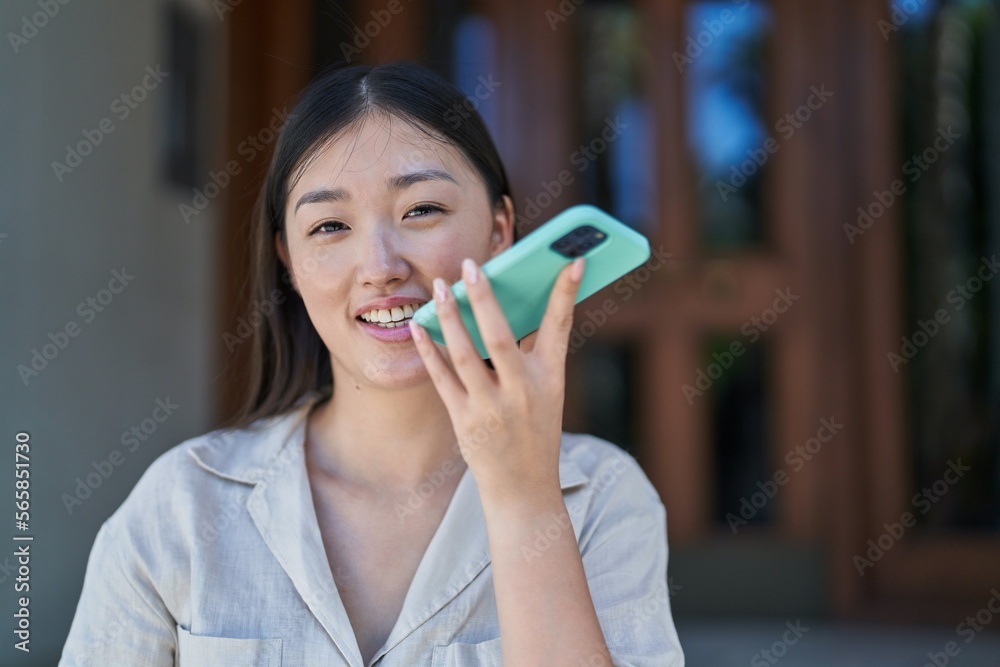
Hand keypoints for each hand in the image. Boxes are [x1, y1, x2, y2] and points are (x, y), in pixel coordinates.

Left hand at [408, 256, 584, 502]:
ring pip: (465, 354)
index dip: (565, 293)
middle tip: (470, 265)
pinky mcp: (465, 421)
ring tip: (441, 287)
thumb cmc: (535, 428)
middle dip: (485, 298)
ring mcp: (491, 408)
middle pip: (500, 337)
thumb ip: (534, 350)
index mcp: (550, 378)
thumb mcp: (550, 390)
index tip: (572, 259)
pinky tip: (418, 326)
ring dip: (450, 317)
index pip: (560, 326)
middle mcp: (522, 392)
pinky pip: (442, 378)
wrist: (523, 487)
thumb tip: (508, 302)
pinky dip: (429, 350)